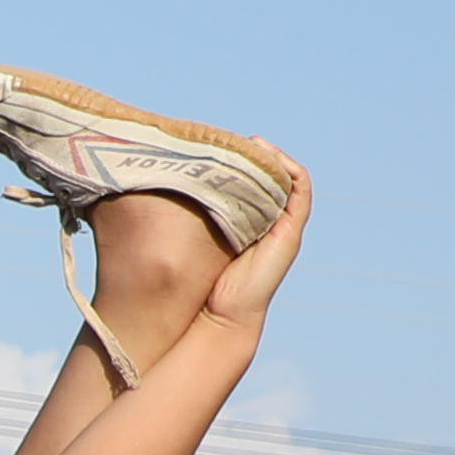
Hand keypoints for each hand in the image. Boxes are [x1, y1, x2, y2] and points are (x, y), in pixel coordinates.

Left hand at [202, 146, 312, 322]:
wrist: (223, 314)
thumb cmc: (204, 282)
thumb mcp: (193, 242)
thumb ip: (188, 221)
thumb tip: (153, 193)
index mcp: (252, 224)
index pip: (255, 185)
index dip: (244, 163)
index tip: (221, 146)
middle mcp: (272, 223)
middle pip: (273, 180)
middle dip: (259, 156)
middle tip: (235, 139)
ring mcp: (285, 226)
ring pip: (289, 180)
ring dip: (275, 157)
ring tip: (254, 143)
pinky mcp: (291, 230)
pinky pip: (300, 189)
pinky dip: (290, 169)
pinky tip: (270, 154)